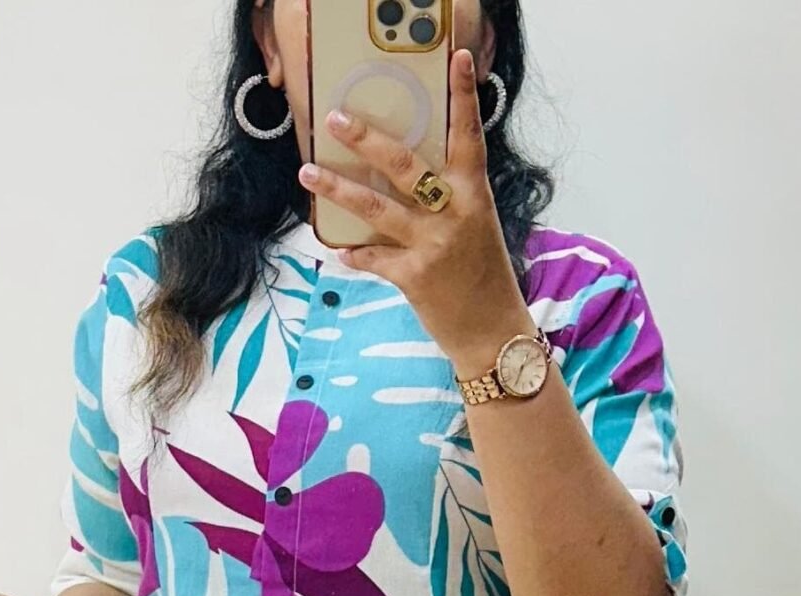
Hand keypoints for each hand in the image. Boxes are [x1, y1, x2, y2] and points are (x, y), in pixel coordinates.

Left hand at [301, 48, 533, 380]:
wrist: (492, 332)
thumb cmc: (482, 276)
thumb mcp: (475, 225)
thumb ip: (448, 197)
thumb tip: (405, 172)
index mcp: (474, 194)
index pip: (469, 136)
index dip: (464, 97)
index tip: (458, 59)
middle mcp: (455, 214)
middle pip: (404, 165)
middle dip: (366, 140)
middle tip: (335, 119)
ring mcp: (433, 245)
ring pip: (376, 208)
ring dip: (338, 189)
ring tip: (308, 173)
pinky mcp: (414, 277)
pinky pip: (373, 258)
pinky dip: (356, 253)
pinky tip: (338, 249)